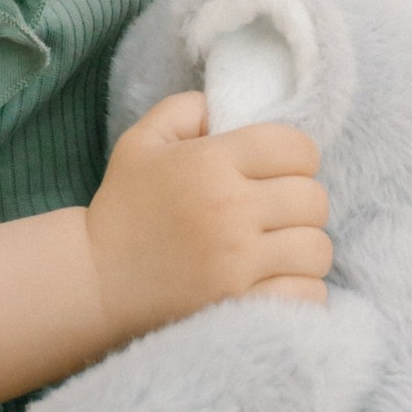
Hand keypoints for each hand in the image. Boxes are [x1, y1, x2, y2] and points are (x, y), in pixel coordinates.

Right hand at [86, 93, 330, 345]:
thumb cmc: (123, 209)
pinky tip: (277, 280)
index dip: (296, 157)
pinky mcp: (241, 304)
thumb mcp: (141, 142)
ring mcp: (238, 262)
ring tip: (278, 248)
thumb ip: (187, 109)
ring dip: (303, 247)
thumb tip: (226, 107)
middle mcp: (230, 209)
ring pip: (317, 248)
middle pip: (314, 199)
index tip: (278, 171)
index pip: (298, 148)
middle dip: (300, 203)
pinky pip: (308, 293)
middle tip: (276, 212)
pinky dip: (301, 288)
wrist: (94, 282)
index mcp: (211, 162)